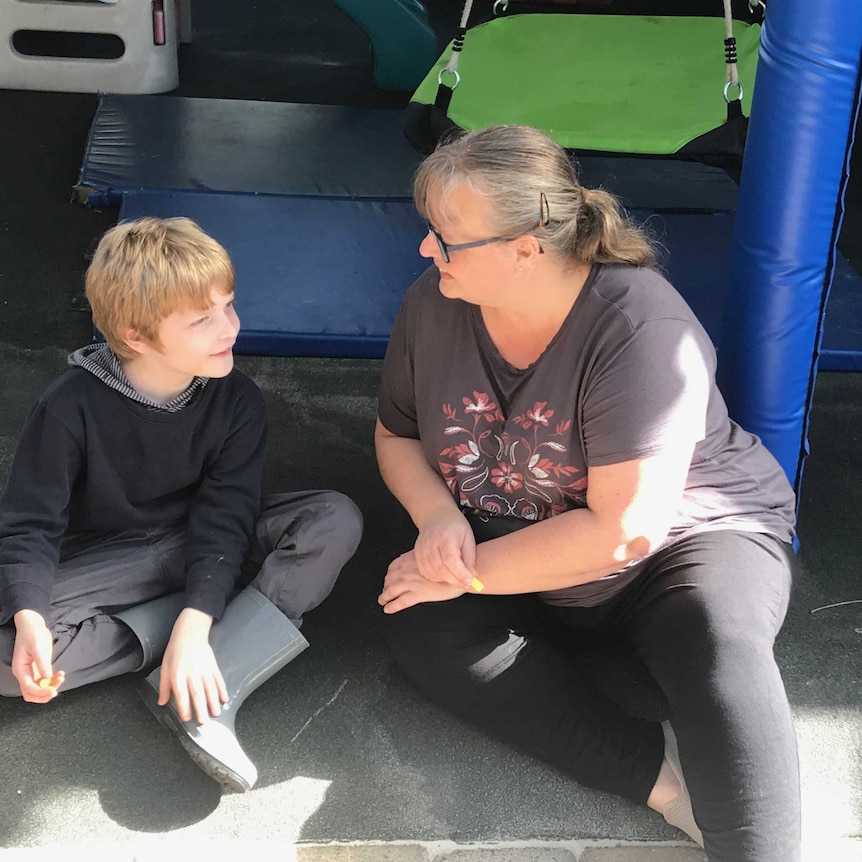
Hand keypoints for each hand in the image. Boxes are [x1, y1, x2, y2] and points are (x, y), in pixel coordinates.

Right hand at [11, 610, 63, 702]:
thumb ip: (42, 663)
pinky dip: (52, 681)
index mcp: (20, 669)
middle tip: (56, 690)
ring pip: (38, 689)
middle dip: (43, 694)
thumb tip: (47, 677)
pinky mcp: (39, 668)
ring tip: (61, 678)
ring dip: (50, 688)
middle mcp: (25, 673)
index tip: (53, 692)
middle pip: (31, 693)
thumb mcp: (37, 646)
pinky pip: (44, 681)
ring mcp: (32, 672)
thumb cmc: (32, 633)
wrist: (32, 624)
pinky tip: (60, 675)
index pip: (28, 688)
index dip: (40, 692)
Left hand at [158, 608, 227, 724]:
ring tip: (216, 713)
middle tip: (204, 721)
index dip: (184, 706)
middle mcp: (192, 673)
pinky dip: (222, 689)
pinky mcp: (213, 666)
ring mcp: (205, 669)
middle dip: (201, 708)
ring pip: (210, 688)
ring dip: (213, 701)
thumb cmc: (175, 650)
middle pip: (198, 693)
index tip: (187, 718)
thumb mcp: (165, 667)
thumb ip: (164, 686)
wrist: (190, 633)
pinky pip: (218, 679)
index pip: (181, 693)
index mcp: (178, 674)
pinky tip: (224, 699)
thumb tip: (162, 702)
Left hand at [378, 550, 465, 613]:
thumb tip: (418, 560)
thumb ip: (422, 558)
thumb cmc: (449, 564)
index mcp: (411, 560)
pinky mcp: (418, 594)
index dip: (389, 573)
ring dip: (384, 596)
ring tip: (382, 601)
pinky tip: (388, 609)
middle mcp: (408, 571)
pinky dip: (392, 606)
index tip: (389, 577)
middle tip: (384, 590)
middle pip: (390, 579)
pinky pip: (400, 602)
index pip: (394, 566)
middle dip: (386, 585)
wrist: (459, 572)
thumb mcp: (432, 555)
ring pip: (391, 591)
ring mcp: (411, 583)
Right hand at [413, 508, 476, 588]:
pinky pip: (425, 572)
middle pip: (441, 569)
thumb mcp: (468, 537)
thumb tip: (472, 576)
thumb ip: (470, 558)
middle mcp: (431, 543)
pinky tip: (444, 574)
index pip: (451, 559)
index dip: (460, 573)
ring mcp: (422, 549)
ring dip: (445, 580)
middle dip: (455, 580)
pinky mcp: (417, 554)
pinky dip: (435, 577)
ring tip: (456, 577)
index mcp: (445, 537)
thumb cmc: (455, 526)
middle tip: (466, 584)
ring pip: (432, 573)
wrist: (436, 515)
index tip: (470, 581)